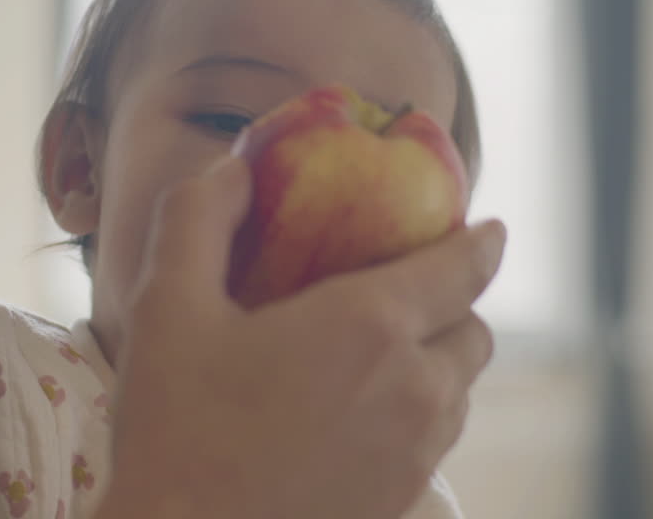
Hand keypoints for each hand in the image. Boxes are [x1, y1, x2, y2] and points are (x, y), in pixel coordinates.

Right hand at [97, 155, 504, 518]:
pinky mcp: (401, 501)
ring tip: (384, 354)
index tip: (486, 227)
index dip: (480, 242)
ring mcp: (415, 455)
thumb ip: (200, 217)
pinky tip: (363, 414)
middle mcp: (414, 389)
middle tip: (410, 290)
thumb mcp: (166, 306)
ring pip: (460, 391)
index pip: (463, 268)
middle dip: (454, 303)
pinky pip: (437, 442)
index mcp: (369, 326)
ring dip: (438, 361)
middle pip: (473, 331)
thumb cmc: (174, 428)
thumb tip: (235, 167)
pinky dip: (421, 413)